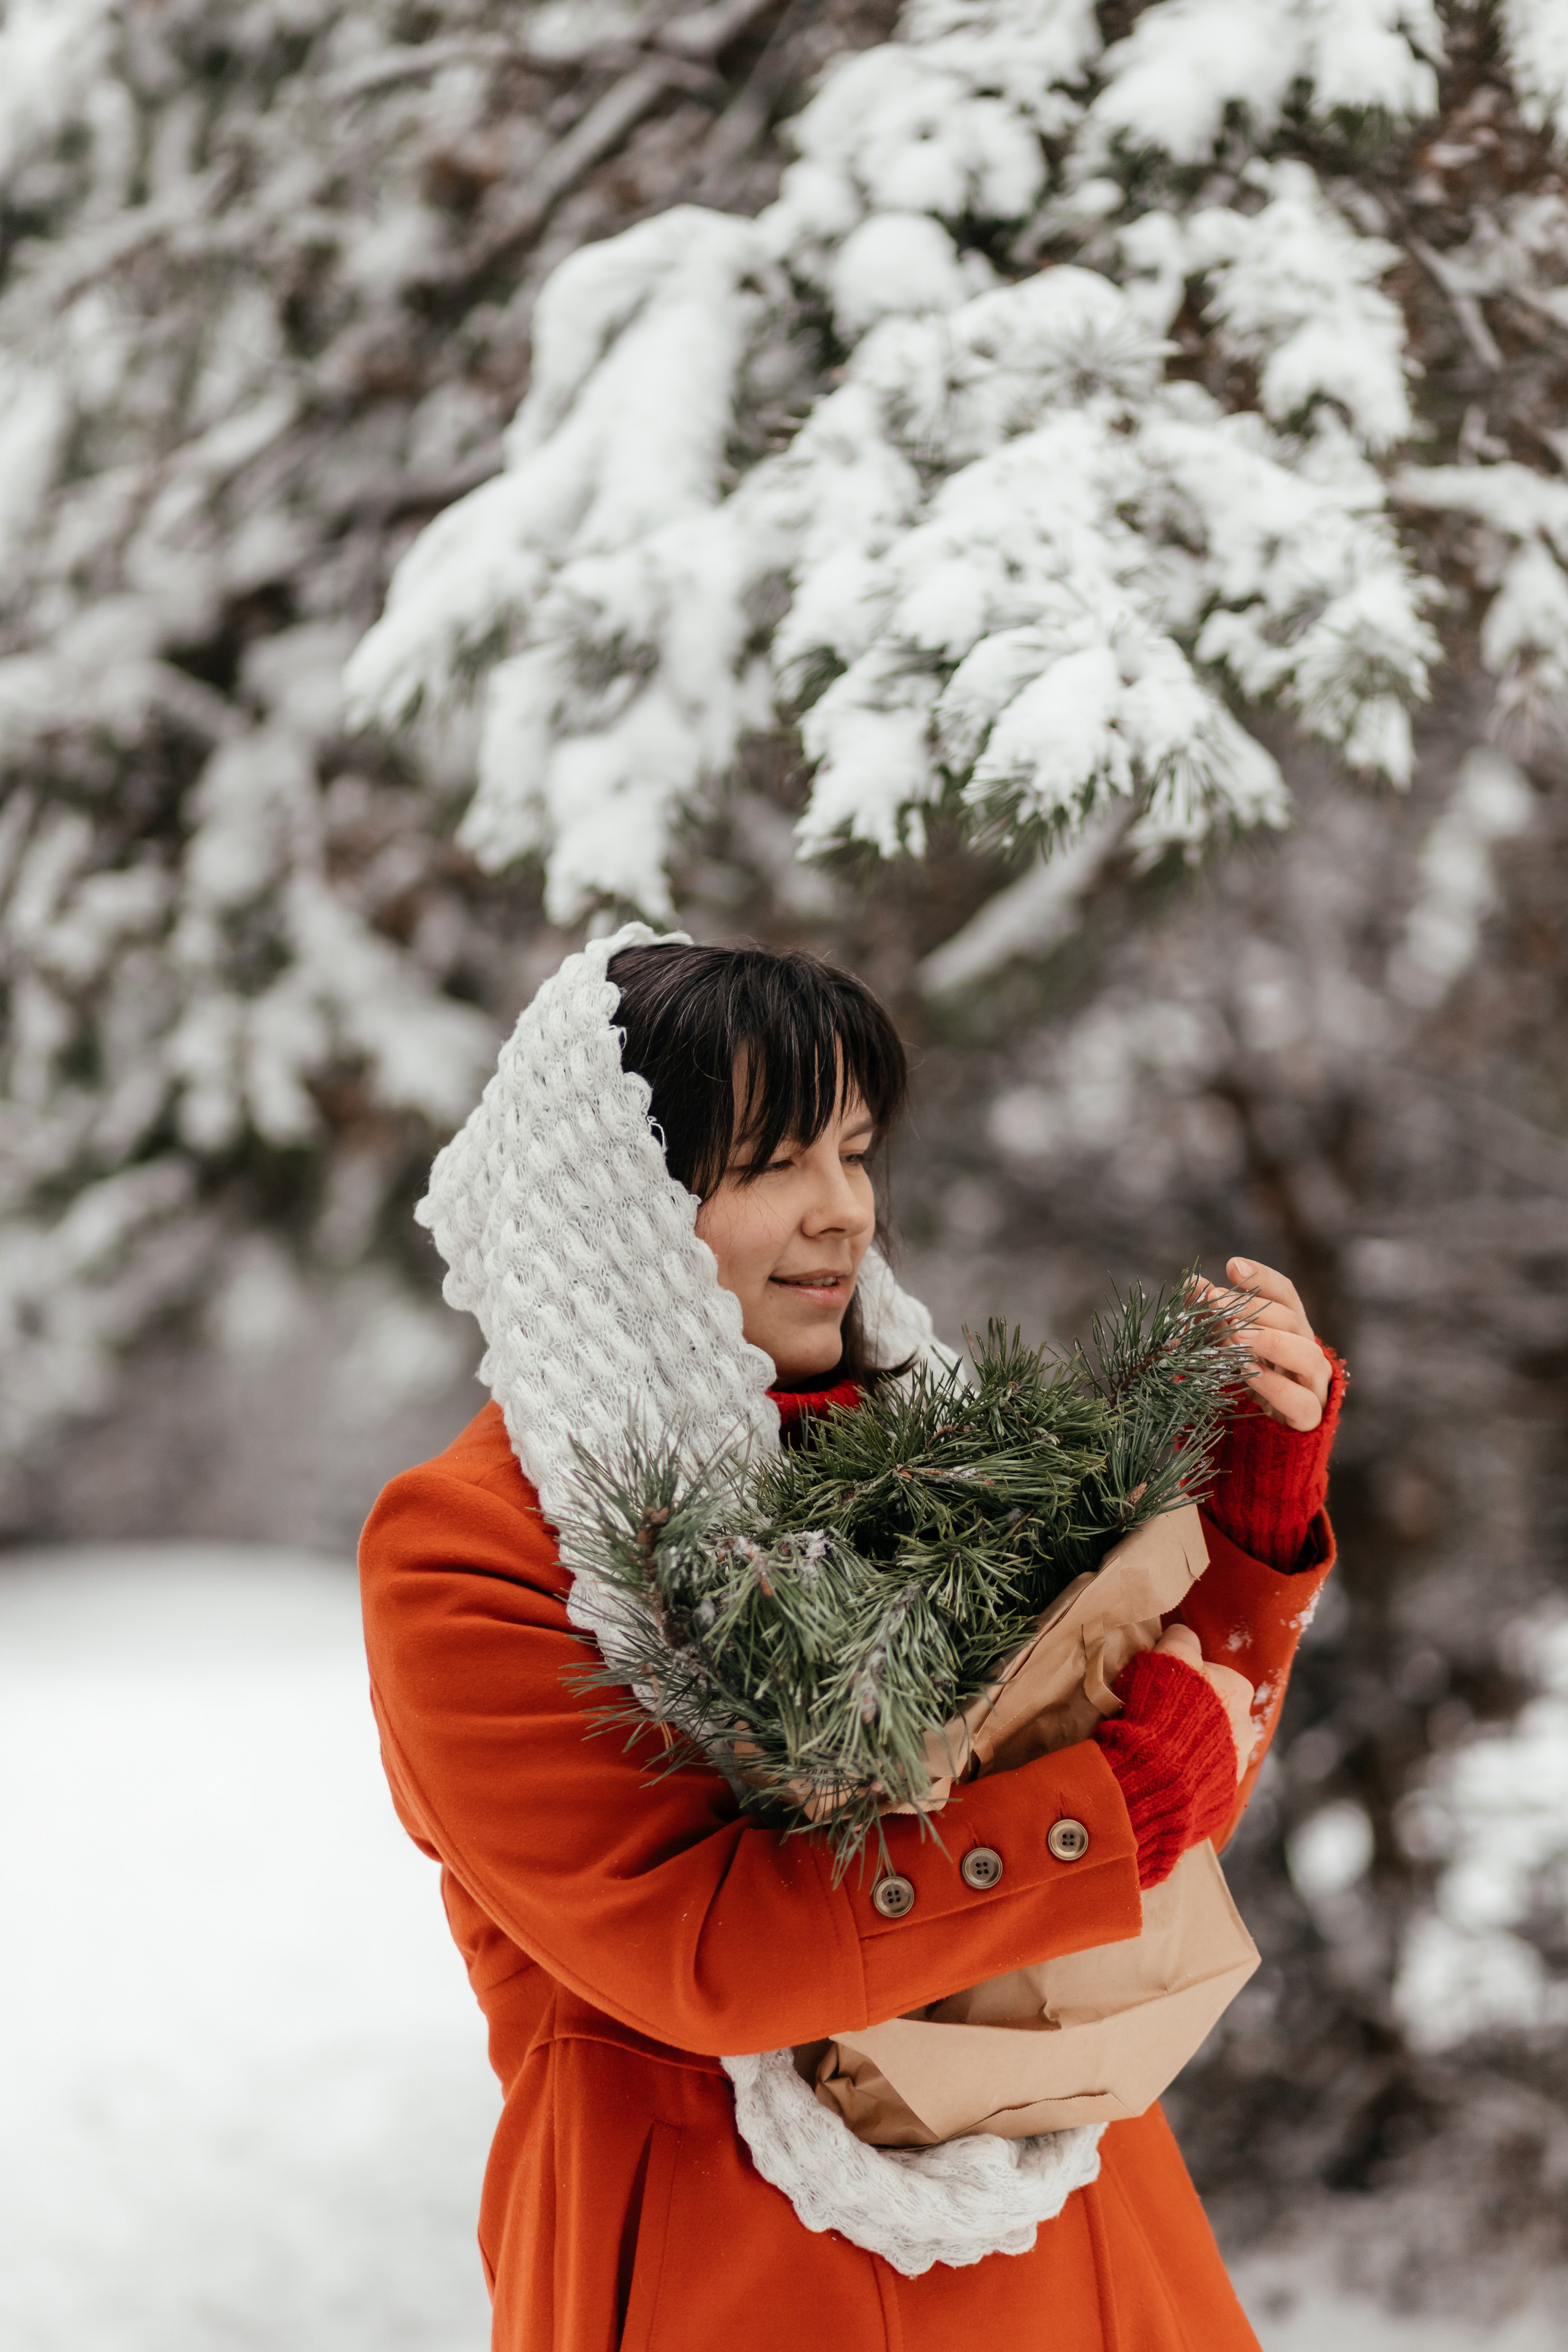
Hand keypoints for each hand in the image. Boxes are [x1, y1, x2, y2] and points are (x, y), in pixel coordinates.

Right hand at [1151, 1624, 1252, 1778]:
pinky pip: (1202, 1780)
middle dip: (1192, 1716)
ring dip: (1190, 1748)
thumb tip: (1183, 1634)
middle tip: (1158, 1719)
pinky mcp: (1220, 1799)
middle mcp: (1246, 1730)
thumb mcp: (1168, 1655)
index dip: (1184, 1680)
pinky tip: (1164, 1772)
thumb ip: (1181, 1639)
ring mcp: (1234, 1768)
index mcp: (1238, 1690)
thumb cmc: (1160, 1707)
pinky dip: (1187, 1776)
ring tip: (1159, 1750)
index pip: (1211, 1675)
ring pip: (1211, 1749)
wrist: (1153, 1775)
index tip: (1162, 1689)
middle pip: (1215, 1714)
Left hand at [1192, 1257, 1330, 1433]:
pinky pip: (1301, 1402)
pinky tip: (1249, 1374)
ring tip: (1235, 1337)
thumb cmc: (1243, 1385)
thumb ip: (1211, 1318)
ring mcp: (1313, 1386)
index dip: (1262, 1278)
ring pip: (1308, 1356)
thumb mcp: (1224, 1348)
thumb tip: (1192, 1283)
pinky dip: (1276, 1387)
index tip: (1233, 1267)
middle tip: (1217, 1303)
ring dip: (1271, 1342)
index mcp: (1289, 1331)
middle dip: (1253, 1309)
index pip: (1286, 1295)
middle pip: (1291, 1320)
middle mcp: (1306, 1352)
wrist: (1262, 1446)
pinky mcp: (1308, 1420)